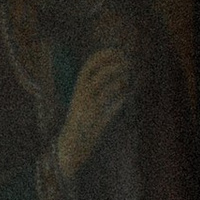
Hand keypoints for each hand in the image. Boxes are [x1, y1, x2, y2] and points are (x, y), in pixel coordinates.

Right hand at [55, 43, 132, 184]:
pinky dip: (119, 98)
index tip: (115, 52)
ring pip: (101, 85)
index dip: (101, 57)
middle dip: (109, 62)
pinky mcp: (95, 120)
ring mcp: (88, 107)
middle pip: (94, 72)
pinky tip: (127, 94)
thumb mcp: (91, 108)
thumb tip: (122, 89)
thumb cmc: (82, 128)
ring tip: (127, 73)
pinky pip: (109, 105)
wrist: (71, 147)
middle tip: (125, 58)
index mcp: (78, 90)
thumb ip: (104, 98)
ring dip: (115, 77)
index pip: (88, 67)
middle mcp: (81, 96)